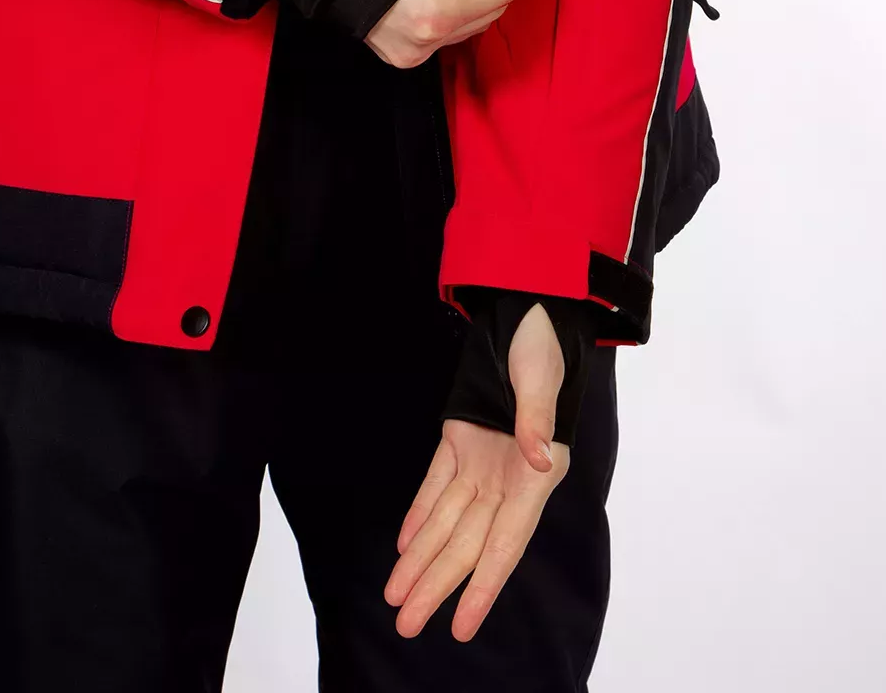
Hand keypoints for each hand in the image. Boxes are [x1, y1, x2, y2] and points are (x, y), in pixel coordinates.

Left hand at [384, 303, 568, 640]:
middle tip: (407, 625)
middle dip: (438, 584)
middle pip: (468, 542)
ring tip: (396, 597)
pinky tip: (405, 545)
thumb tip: (539, 459)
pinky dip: (419, 514)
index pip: (506, 541)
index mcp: (534, 471)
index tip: (463, 625)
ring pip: (447, 520)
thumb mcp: (541, 376)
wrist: (528, 312)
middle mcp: (508, 475)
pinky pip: (436, 485)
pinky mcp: (460, 437)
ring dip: (421, 559)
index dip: (483, 585)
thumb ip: (538, 420)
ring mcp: (483, 458)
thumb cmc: (540, 344)